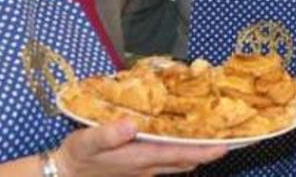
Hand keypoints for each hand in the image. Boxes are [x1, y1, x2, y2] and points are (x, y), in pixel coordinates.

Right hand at [56, 120, 226, 176]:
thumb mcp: (87, 142)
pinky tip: (186, 137)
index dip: (205, 151)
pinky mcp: (140, 166)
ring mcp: (145, 169)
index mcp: (140, 158)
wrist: (65, 174)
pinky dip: (183, 151)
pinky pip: (169, 160)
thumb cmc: (77, 156)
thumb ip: (108, 134)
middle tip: (231, 135)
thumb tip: (131, 124)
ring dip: (198, 152)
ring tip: (217, 135)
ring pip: (180, 162)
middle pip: (187, 160)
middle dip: (209, 151)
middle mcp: (148, 166)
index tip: (226, 145)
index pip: (180, 155)